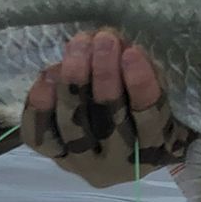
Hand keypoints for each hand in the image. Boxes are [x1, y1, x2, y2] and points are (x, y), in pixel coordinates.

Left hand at [21, 31, 193, 188]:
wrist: (114, 151)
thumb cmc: (142, 113)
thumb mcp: (159, 94)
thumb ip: (146, 74)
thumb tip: (121, 47)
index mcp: (153, 148)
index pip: (150, 117)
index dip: (140, 84)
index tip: (132, 51)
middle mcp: (116, 162)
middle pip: (109, 120)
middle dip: (105, 74)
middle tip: (104, 39)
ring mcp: (81, 162)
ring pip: (73, 124)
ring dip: (74, 80)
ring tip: (78, 44)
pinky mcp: (54, 156)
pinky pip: (41, 133)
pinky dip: (41, 103)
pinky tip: (49, 73)